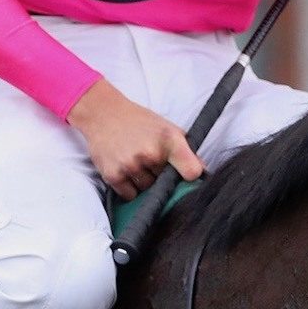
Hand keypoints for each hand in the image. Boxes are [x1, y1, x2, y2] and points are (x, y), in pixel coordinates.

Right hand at [68, 79, 202, 196]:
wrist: (104, 114)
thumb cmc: (139, 121)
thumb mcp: (168, 128)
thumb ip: (187, 150)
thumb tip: (203, 172)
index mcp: (169, 140)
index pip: (191, 171)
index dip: (192, 175)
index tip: (187, 176)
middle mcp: (151, 154)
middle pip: (167, 183)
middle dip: (161, 175)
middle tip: (150, 159)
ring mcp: (131, 165)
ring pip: (148, 189)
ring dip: (145, 181)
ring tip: (136, 162)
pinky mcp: (113, 175)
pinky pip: (130, 194)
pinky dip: (129, 187)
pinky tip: (126, 169)